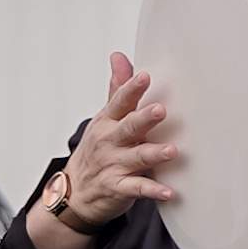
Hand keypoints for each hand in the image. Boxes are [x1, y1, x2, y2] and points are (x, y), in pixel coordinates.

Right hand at [59, 52, 176, 229]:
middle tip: (160, 110)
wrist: (74, 192)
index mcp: (108, 121)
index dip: (131, 89)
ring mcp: (112, 165)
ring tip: (172, 150)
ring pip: (135, 158)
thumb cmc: (98, 148)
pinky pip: (136, 189)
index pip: (119, 102)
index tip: (144, 76)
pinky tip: (170, 191)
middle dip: (144, 119)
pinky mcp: (117, 188)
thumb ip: (117, 89)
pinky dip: (152, 191)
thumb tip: (119, 56)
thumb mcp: (105, 117)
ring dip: (153, 154)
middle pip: (128, 127)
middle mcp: (110, 141)